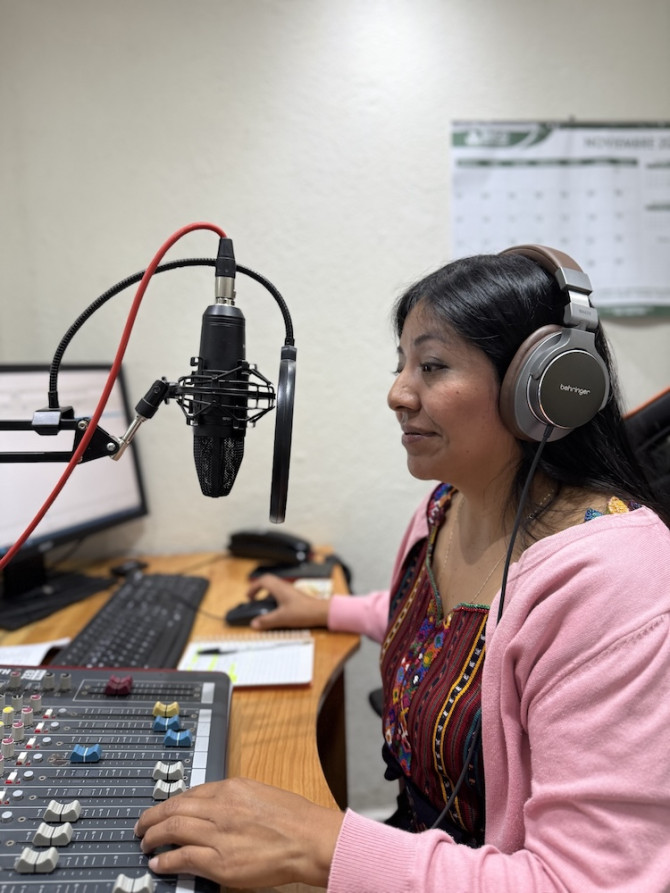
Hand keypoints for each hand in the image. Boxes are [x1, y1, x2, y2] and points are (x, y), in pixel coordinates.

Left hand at [134, 777, 343, 888]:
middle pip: (175, 808)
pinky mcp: (220, 862)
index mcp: (231, 788)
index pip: (191, 792)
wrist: (309, 839)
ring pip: (173, 829)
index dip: (171, 802)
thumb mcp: (260, 793)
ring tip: (145, 843)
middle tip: (141, 825)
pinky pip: (183, 858)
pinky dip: (166, 860)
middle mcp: (221, 807)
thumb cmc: (293, 818)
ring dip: (154, 836)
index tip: (163, 809)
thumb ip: (234, 799)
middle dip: (152, 816)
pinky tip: (159, 863)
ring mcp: (218, 835)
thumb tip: (212, 808)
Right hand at [246, 573, 330, 629]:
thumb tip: (254, 623)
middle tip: (253, 598)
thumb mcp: (282, 618)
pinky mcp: (296, 597)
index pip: (263, 580)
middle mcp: (285, 587)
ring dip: (267, 593)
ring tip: (263, 604)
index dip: (253, 587)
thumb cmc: (303, 612)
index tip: (248, 596)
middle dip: (258, 588)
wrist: (322, 612)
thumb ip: (267, 621)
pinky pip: (281, 593)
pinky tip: (276, 609)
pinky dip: (274, 598)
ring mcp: (291, 591)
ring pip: (275, 587)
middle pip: (269, 581)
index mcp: (280, 588)